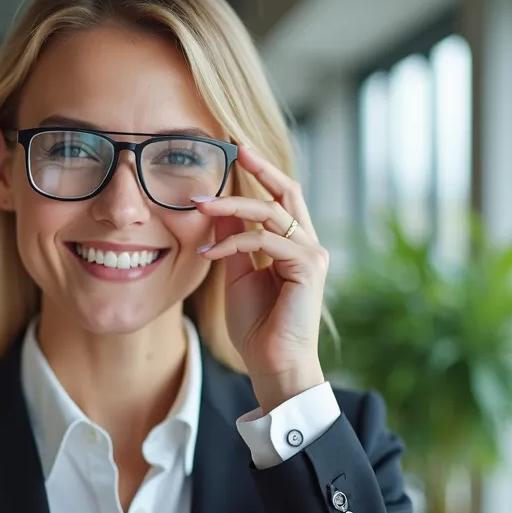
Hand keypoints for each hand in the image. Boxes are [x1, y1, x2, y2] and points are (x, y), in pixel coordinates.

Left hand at [192, 146, 329, 413]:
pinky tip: (210, 252)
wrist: (272, 365)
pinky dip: (234, 242)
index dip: (261, 172)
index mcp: (294, 244)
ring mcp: (311, 254)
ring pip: (271, 212)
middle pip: (287, 191)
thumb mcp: (238, 274)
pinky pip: (265, 240)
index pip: (280, 198)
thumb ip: (232, 240)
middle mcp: (308, 244)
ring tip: (200, 205)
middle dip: (261, 167)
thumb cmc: (257, 327)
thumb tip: (219, 208)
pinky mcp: (308, 267)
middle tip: (235, 147)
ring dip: (232, 205)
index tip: (237, 151)